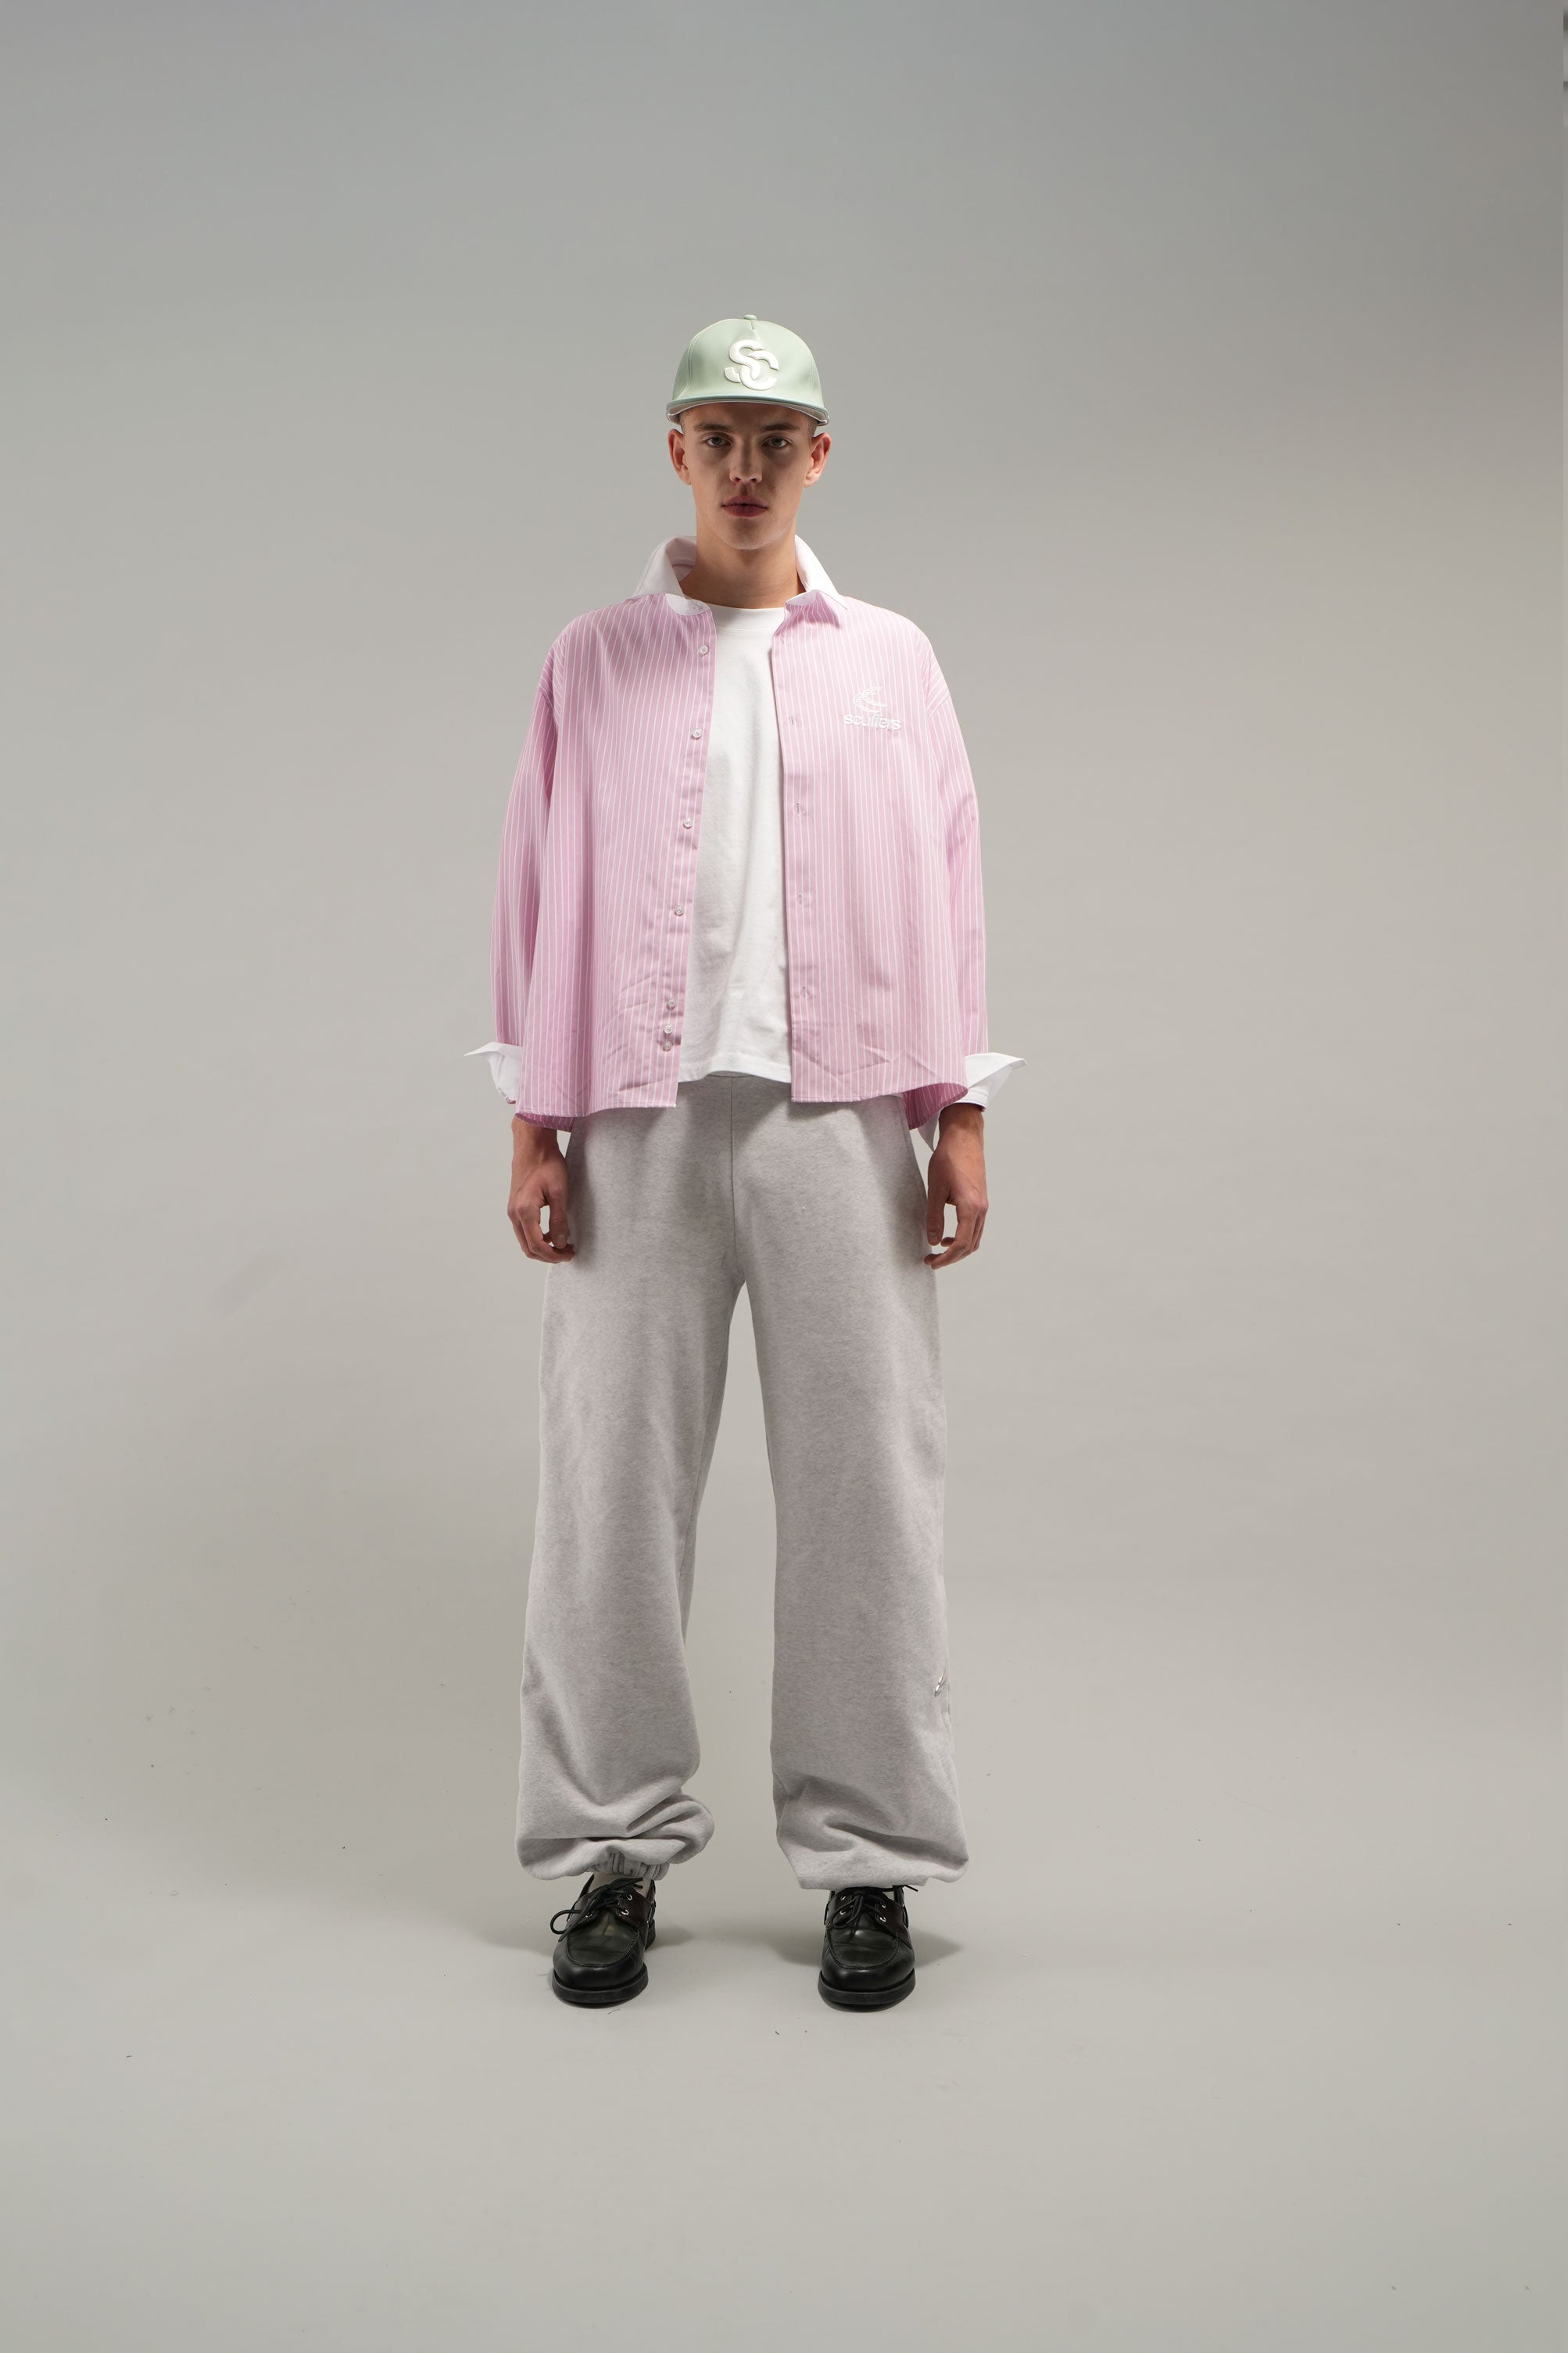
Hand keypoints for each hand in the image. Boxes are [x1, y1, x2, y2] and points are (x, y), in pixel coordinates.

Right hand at [508, 1116, 572, 1261]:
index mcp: (524, 1211)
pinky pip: (524, 1231)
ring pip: (525, 1241)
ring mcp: (512, 1211)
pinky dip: (537, 1238)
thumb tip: (560, 1243)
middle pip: (528, 1248)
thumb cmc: (547, 1164)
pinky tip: (552, 1233)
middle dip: (548, 1256)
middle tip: (567, 1253)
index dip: (554, 1256)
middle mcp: (514, 1214)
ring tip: (562, 1245)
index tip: (569, 1254)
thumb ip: (559, 1219)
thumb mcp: (559, 1192)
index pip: (537, 1246)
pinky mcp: (515, 1207)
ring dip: (543, 1248)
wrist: (532, 1146)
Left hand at [924, 1103, 987, 1268]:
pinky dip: (964, 1237)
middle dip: (952, 1257)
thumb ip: (934, 1217)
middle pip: (970, 1245)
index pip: (961, 1244)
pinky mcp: (981, 1201)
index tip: (931, 1262)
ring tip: (939, 1249)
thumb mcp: (935, 1189)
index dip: (946, 1258)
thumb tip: (933, 1241)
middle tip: (932, 1260)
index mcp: (970, 1207)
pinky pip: (975, 1227)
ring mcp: (984, 1205)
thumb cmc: (948, 1159)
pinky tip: (948, 1234)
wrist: (964, 1138)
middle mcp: (981, 1209)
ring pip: (975, 1238)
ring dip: (958, 1248)